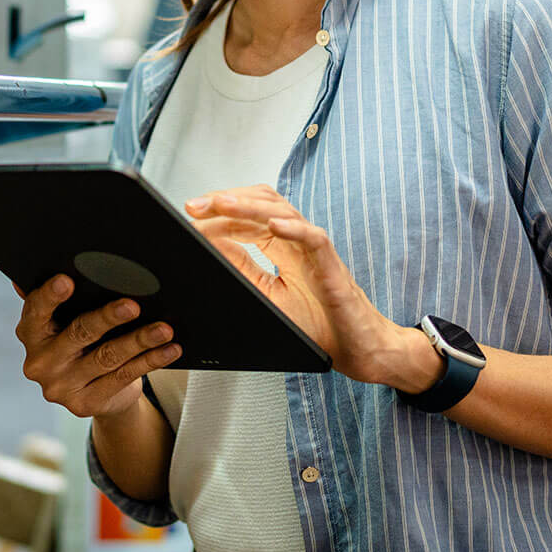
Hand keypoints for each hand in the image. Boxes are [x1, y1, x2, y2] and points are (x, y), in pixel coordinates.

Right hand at [14, 274, 182, 419]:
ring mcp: (62, 387)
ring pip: (107, 357)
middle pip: (78, 333)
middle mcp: (41, 362)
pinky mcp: (86, 404)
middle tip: (132, 305)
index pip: (36, 311)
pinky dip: (150, 360)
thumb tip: (55, 262)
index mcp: (31, 334)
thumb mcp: (65, 320)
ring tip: (163, 328)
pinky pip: (124, 377)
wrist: (92, 392)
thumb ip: (60, 298)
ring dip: (139, 340)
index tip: (67, 280)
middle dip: (107, 317)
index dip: (50, 296)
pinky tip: (168, 349)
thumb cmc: (81, 340)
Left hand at [186, 185, 439, 388]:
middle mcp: (297, 241)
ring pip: (284, 213)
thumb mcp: (267, 296)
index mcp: (282, 247)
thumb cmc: (320, 325)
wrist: (360, 351)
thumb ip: (243, 269)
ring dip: (251, 206)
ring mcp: (315, 250)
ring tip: (223, 204)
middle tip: (195, 206)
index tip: (191, 213)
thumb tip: (211, 247)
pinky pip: (314, 239)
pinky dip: (294, 230)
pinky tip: (273, 226)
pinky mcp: (332, 266)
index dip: (220, 210)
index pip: (248, 216)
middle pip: (263, 203)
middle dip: (228, 199)